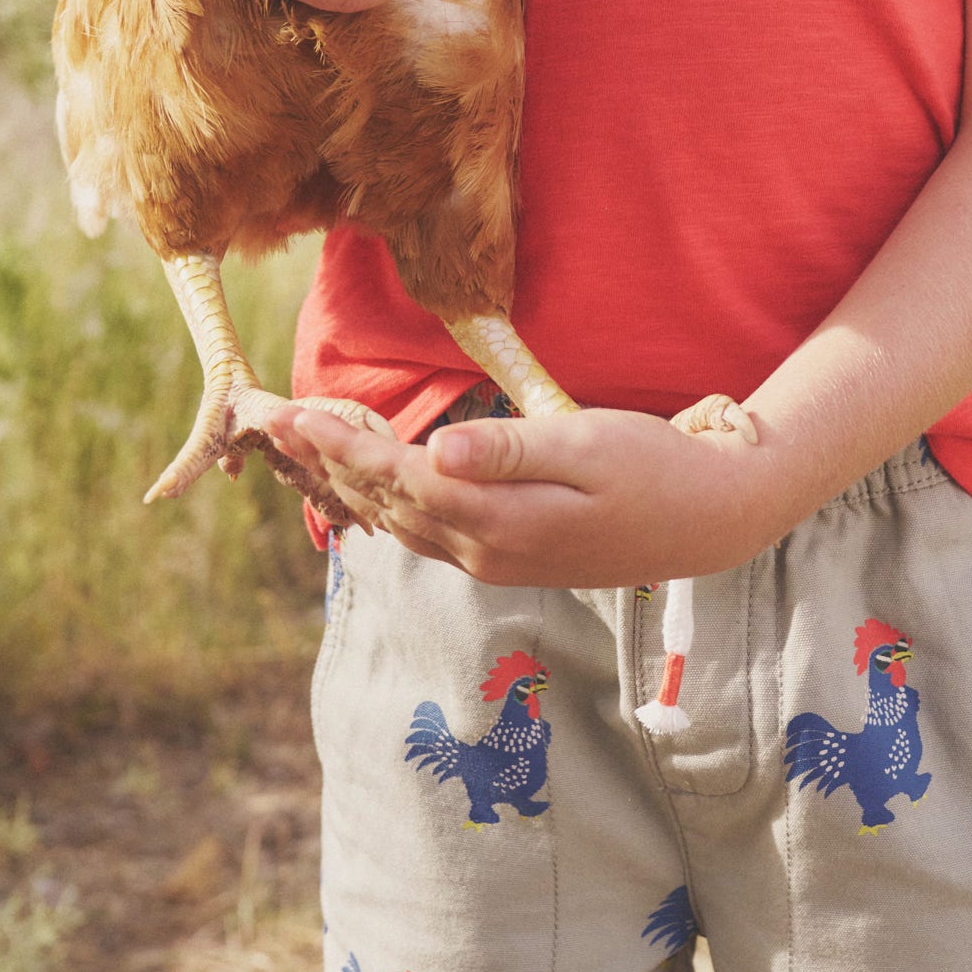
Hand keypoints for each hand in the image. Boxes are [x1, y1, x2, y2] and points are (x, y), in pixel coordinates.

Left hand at [267, 401, 796, 586]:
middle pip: (379, 504)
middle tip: (263, 423)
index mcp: (498, 520)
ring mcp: (491, 556)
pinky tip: (357, 486)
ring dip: (340, 484)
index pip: (396, 479)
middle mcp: (482, 548)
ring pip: (393, 520)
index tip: (288, 414)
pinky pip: (419, 527)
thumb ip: (512, 451)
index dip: (338, 445)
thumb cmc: (656, 469)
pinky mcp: (503, 551)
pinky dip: (377, 500)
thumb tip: (439, 452)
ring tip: (291, 449)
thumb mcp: (590, 447)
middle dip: (320, 463)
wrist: (709, 520)